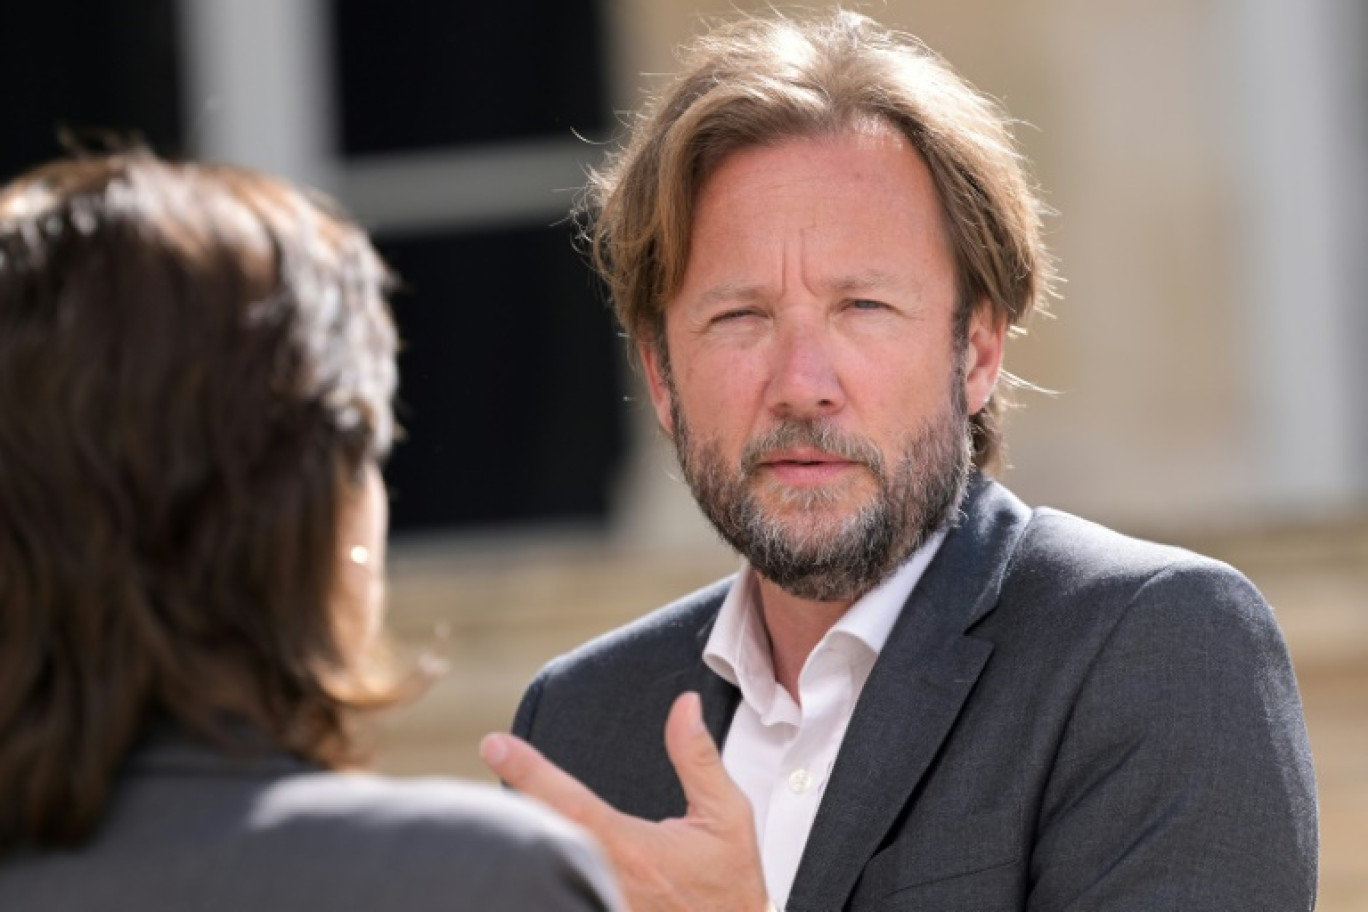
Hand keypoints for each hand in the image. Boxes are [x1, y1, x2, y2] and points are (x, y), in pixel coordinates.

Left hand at [480, 692, 770, 911]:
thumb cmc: (731, 884)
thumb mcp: (728, 816)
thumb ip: (699, 760)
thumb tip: (683, 706)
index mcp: (634, 850)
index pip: (571, 804)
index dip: (529, 772)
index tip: (494, 745)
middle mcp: (608, 882)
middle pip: (541, 837)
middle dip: (513, 801)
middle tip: (496, 762)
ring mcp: (601, 905)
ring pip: (543, 870)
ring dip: (524, 836)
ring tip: (508, 808)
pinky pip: (560, 893)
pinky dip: (543, 871)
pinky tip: (535, 850)